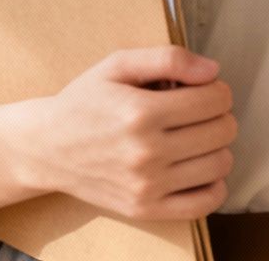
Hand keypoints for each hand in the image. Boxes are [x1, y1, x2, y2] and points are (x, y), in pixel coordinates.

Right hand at [32, 45, 236, 220]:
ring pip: (220, 165)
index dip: (216, 90)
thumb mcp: (117, 64)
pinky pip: (204, 203)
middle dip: (219, 115)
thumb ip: (168, 59)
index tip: (202, 90)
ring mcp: (147, 186)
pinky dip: (214, 185)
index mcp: (140, 112)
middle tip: (198, 112)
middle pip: (222, 131)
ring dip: (217, 147)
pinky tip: (199, 168)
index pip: (215, 100)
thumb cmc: (84, 102)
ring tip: (196, 137)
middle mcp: (146, 152)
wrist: (46, 148)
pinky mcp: (145, 209)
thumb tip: (213, 71)